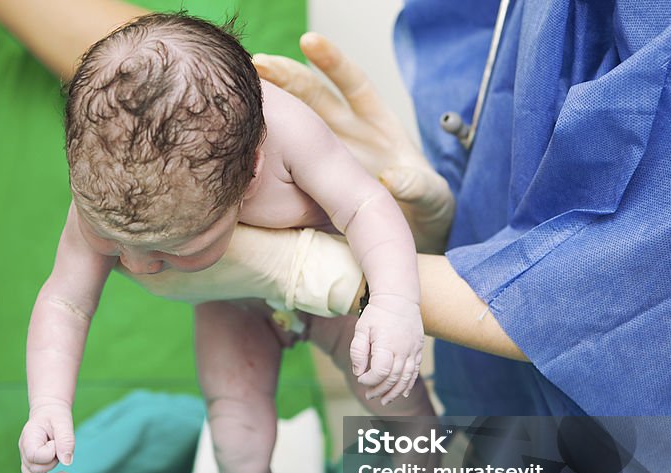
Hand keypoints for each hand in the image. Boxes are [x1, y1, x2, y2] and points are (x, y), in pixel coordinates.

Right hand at [18, 401, 74, 472]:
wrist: (49, 412)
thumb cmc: (55, 415)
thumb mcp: (63, 422)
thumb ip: (65, 440)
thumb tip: (67, 462)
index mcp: (28, 438)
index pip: (34, 456)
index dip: (49, 454)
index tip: (55, 442)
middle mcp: (24, 450)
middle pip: (33, 471)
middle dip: (52, 467)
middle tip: (66, 461)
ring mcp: (26, 458)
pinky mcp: (33, 464)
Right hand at [254, 33, 454, 252]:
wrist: (410, 232)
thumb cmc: (425, 208)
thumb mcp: (430, 196)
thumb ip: (416, 184)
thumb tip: (392, 179)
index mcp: (378, 124)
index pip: (353, 84)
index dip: (331, 62)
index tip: (309, 42)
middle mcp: (348, 132)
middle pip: (314, 97)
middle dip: (287, 77)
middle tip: (260, 65)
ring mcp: (327, 156)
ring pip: (294, 125)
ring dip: (270, 109)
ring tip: (240, 93)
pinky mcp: (314, 181)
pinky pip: (290, 164)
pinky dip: (269, 152)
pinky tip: (242, 139)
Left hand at [350, 294, 424, 404]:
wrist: (399, 298)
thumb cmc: (377, 313)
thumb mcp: (361, 329)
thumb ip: (358, 351)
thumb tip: (358, 372)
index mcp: (387, 345)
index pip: (380, 372)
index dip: (370, 380)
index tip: (361, 379)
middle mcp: (403, 350)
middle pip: (394, 378)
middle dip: (380, 390)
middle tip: (369, 396)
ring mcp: (413, 350)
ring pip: (406, 378)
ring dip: (395, 392)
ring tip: (384, 401)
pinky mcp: (418, 349)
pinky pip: (415, 371)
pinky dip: (408, 384)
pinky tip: (401, 393)